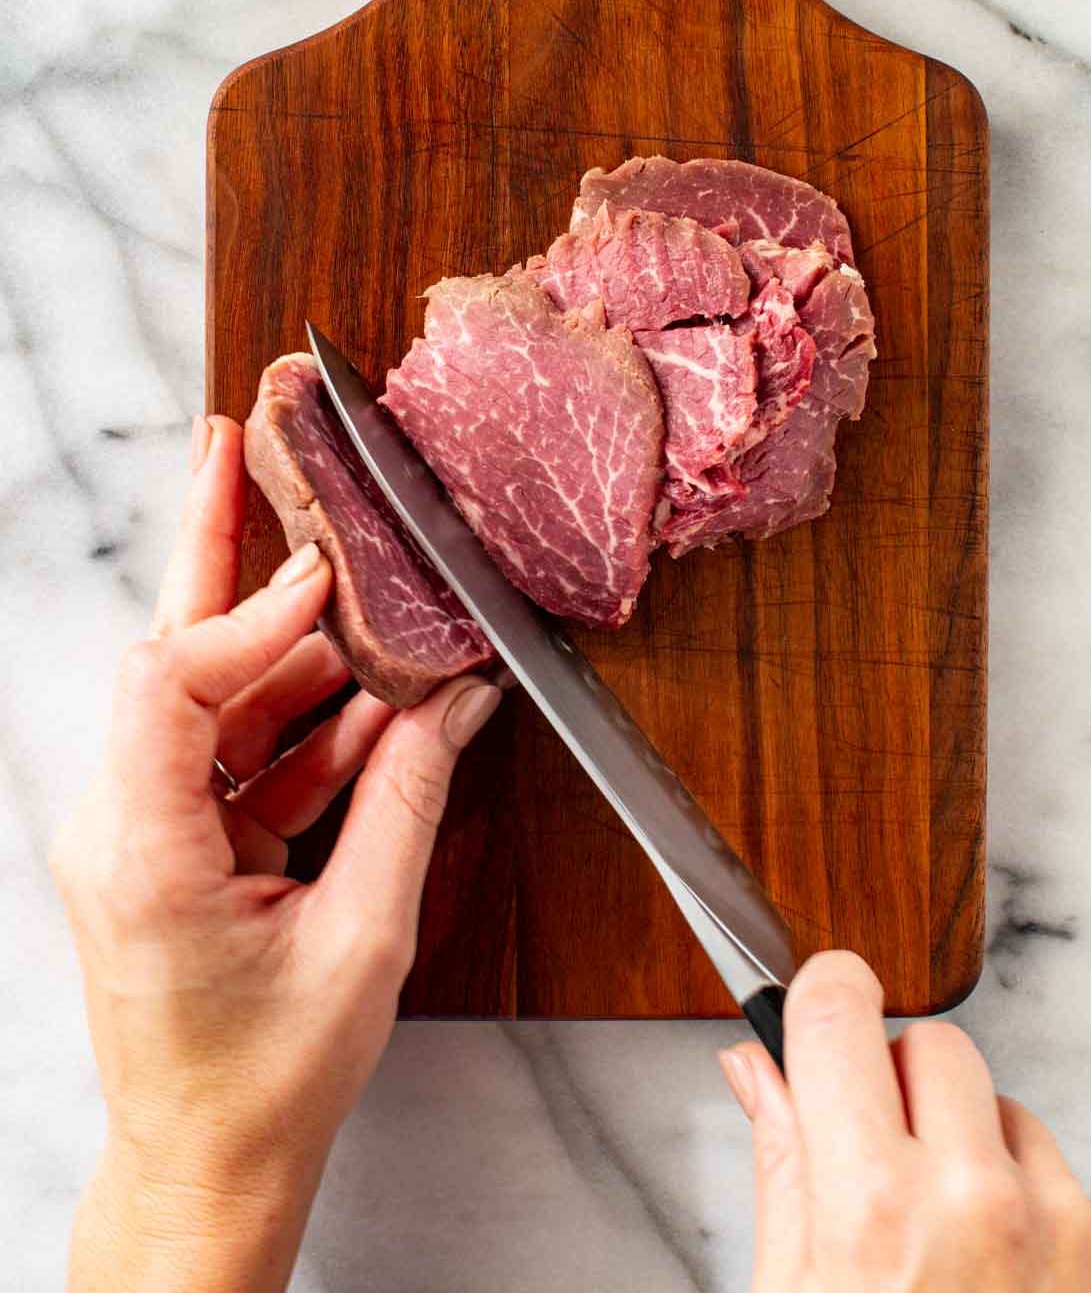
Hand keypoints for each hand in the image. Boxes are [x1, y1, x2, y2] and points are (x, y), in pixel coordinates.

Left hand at [52, 415, 500, 1292]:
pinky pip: (235, 747)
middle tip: (230, 442)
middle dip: (207, 546)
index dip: (249, 616)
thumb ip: (405, 802)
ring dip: (291, 648)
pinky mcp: (170, 837)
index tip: (326, 577)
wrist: (209, 1164)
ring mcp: (140, 826)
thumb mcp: (360, 940)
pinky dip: (300, 719)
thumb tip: (452, 702)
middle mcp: (120, 821)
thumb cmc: (266, 1080)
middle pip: (167, 652)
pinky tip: (369, 697)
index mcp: (140, 850)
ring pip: (210, 692)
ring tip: (364, 591)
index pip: (172, 683)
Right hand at [720, 952, 1090, 1290]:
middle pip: (931, 1043)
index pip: (840, 1008)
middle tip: (876, 1166)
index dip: (822, 1000)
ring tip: (944, 1247)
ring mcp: (1059, 1225)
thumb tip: (756, 1065)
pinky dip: (1033, 1208)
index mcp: (872, 1205)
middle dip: (897, 1085)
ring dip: (970, 1147)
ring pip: (1002, 1105)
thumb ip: (782, 1160)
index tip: (821, 1007)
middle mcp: (974, 1199)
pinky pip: (1063, 1174)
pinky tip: (1001, 1281)